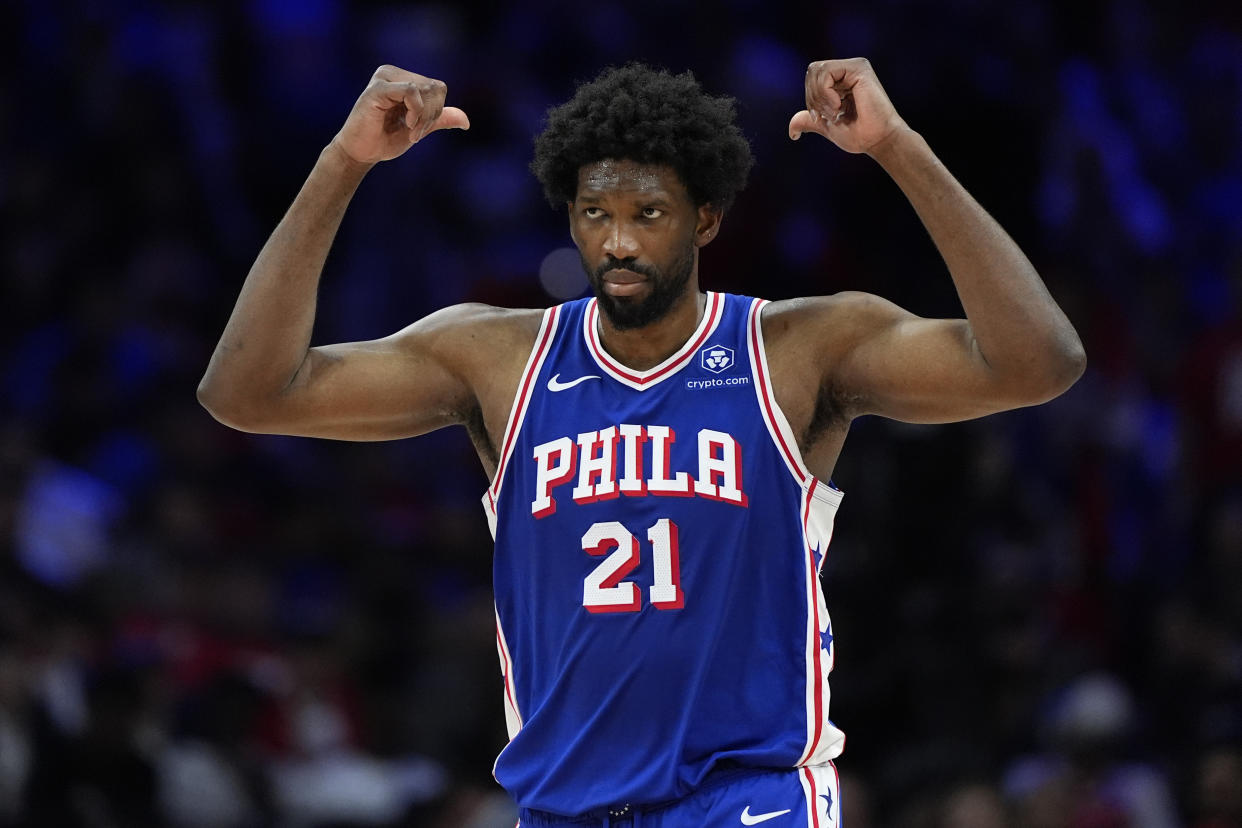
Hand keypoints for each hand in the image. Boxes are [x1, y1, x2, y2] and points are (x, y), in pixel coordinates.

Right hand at [331, 65, 469, 165]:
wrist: (361, 153)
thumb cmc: (385, 139)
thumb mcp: (419, 128)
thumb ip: (439, 119)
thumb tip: (466, 121)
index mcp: (402, 79)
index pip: (437, 87)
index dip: (437, 111)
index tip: (422, 130)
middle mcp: (392, 73)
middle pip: (434, 88)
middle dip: (432, 115)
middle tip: (416, 133)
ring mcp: (384, 78)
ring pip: (425, 89)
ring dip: (424, 117)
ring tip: (411, 131)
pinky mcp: (377, 88)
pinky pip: (412, 91)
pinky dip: (417, 111)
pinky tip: (408, 125)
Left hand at [788, 58, 907, 154]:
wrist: (877, 140)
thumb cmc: (858, 135)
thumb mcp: (827, 126)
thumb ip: (810, 121)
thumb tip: (792, 131)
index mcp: (841, 81)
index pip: (811, 78)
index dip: (810, 99)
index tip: (822, 118)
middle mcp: (847, 70)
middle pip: (811, 71)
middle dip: (813, 97)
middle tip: (830, 115)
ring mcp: (853, 67)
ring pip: (817, 70)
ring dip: (820, 97)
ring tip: (836, 111)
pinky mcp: (859, 68)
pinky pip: (826, 71)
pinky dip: (825, 92)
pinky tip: (839, 105)